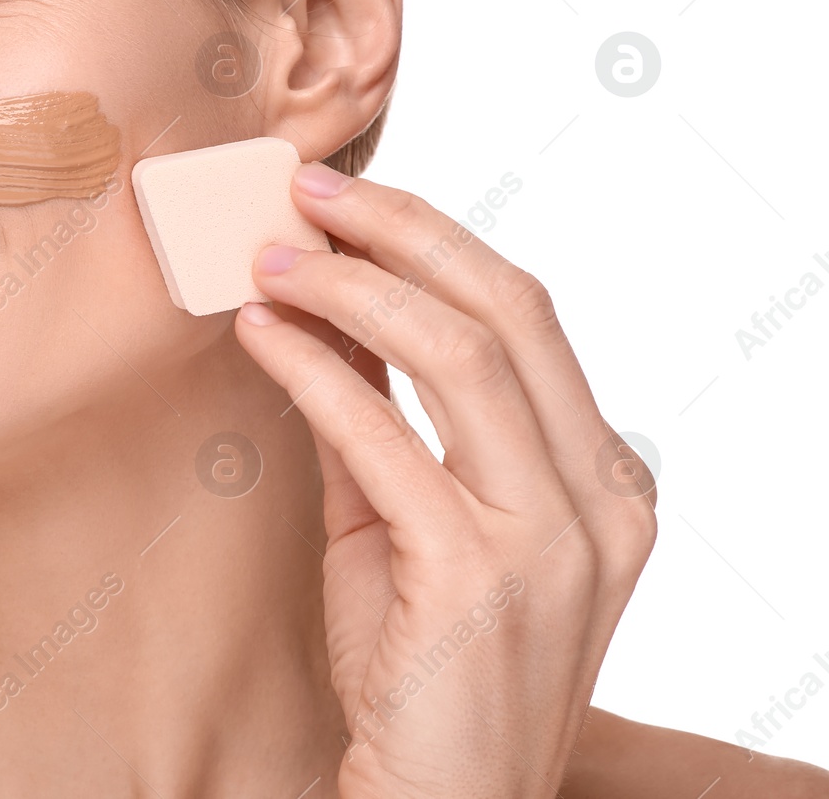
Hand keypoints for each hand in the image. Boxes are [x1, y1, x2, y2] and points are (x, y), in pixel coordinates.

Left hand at [233, 161, 657, 798]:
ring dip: (350, 288)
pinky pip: (385, 440)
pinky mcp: (476, 579)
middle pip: (508, 309)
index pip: (526, 317)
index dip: (434, 238)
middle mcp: (598, 500)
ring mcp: (550, 540)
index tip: (351, 201)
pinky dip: (314, 372)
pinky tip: (260, 337)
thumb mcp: (402, 523)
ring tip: (269, 260)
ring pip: (458, 355)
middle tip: (308, 195)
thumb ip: (377, 420)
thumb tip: (321, 309)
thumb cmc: (419, 667)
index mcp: (602, 479)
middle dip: (402, 231)